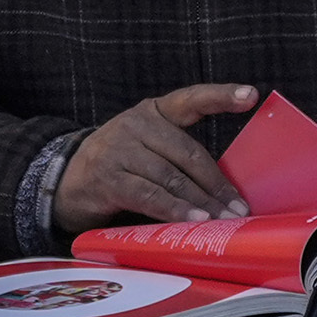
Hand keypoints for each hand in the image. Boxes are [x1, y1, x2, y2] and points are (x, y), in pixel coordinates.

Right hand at [52, 80, 263, 230]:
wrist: (66, 182)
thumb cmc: (121, 167)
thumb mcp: (147, 148)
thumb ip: (179, 156)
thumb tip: (227, 191)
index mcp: (153, 111)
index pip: (191, 99)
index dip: (221, 96)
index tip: (250, 95)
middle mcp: (136, 124)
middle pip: (187, 151)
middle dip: (216, 183)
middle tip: (238, 207)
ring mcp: (119, 150)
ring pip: (171, 177)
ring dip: (201, 202)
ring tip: (222, 220)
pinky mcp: (108, 178)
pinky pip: (149, 195)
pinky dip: (175, 210)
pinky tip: (193, 220)